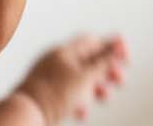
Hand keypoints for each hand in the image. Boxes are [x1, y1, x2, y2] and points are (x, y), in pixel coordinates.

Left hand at [13, 34, 128, 122]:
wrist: (26, 113)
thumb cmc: (53, 94)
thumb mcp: (86, 76)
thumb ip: (103, 59)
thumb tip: (118, 42)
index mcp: (63, 51)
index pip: (92, 41)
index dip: (112, 46)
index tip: (126, 57)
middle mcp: (56, 61)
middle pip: (89, 60)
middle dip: (107, 70)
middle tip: (119, 81)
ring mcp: (51, 78)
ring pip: (81, 79)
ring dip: (96, 88)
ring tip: (104, 97)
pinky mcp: (48, 94)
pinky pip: (70, 94)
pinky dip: (80, 101)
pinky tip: (81, 112)